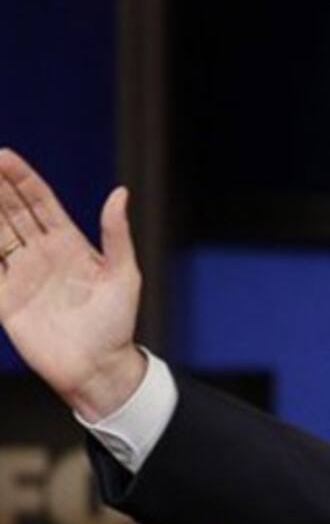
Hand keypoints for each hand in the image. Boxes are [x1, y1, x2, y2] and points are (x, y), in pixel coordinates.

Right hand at [0, 148, 145, 420]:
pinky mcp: (5, 300)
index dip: (23, 180)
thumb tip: (120, 192)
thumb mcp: (123, 274)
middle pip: (12, 211)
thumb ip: (116, 235)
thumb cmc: (118, 322)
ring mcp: (20, 275)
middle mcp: (42, 255)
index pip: (41, 203)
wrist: (99, 368)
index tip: (4, 155)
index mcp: (70, 244)